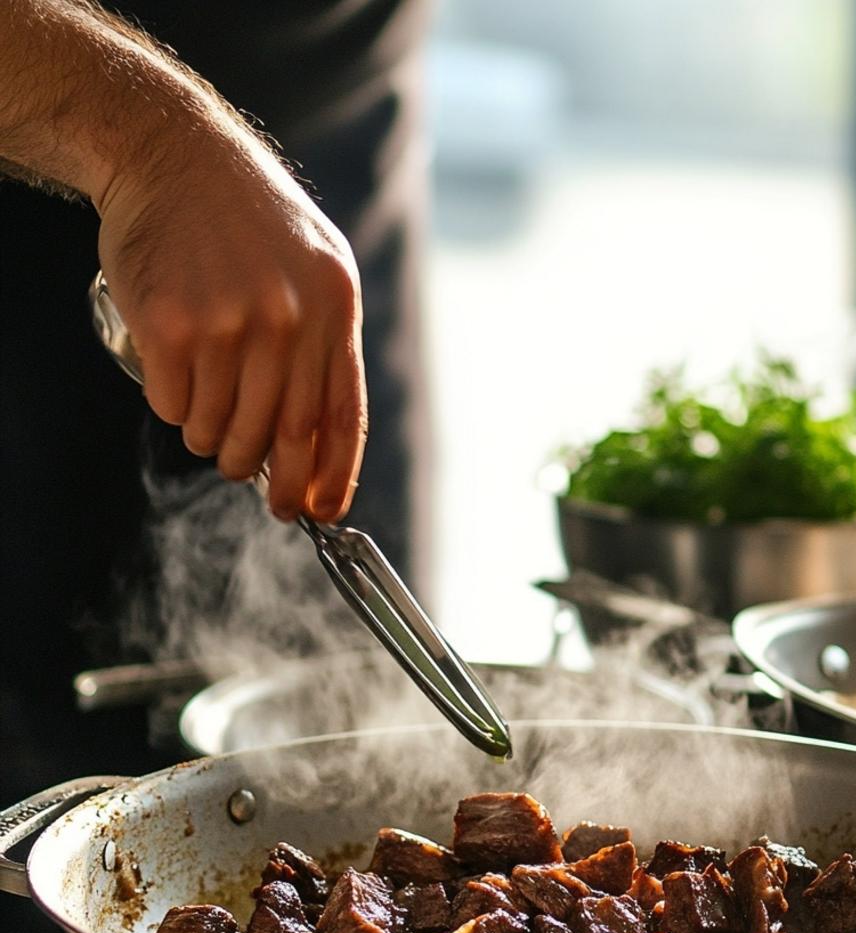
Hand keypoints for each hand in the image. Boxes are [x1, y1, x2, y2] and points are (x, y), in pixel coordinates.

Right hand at [97, 128, 366, 522]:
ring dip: (216, 445)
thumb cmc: (249, 220)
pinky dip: (177, 413)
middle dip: (271, 478)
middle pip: (282, 437)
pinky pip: (176, 407)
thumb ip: (327, 343)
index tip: (320, 513)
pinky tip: (178, 387)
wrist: (175, 153)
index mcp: (334, 308)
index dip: (333, 477)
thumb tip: (322, 445)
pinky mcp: (171, 324)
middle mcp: (287, 319)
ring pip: (223, 429)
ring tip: (210, 424)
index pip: (341, 417)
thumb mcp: (317, 266)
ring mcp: (228, 322)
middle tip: (259, 487)